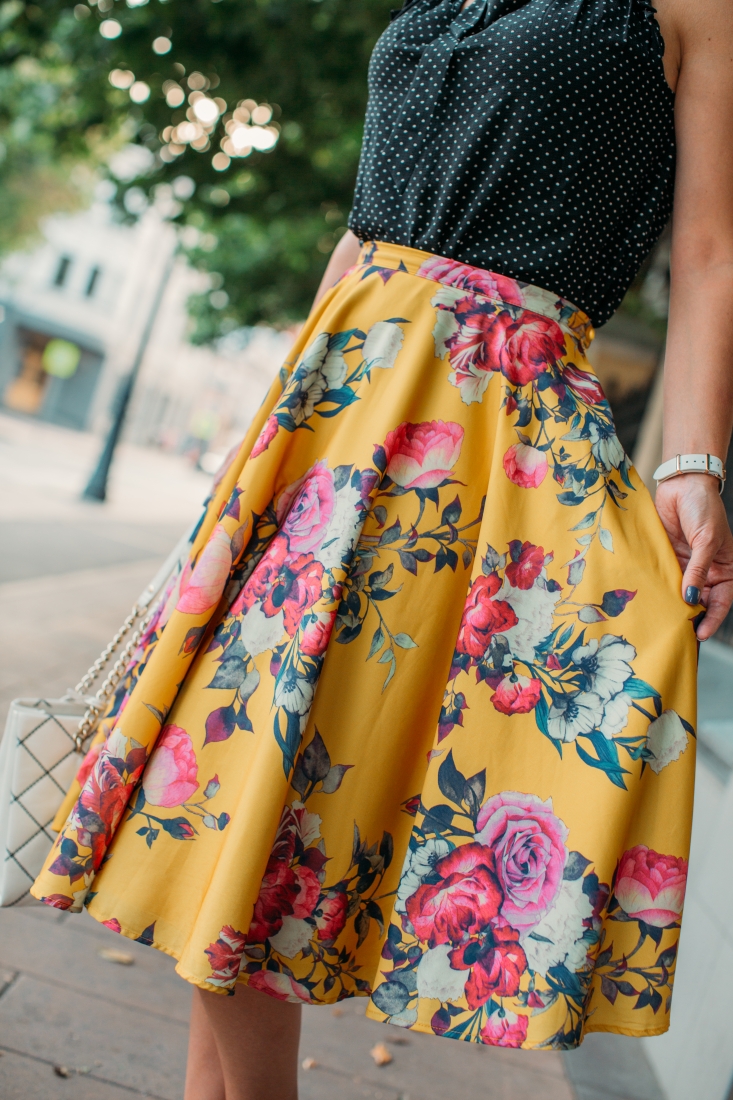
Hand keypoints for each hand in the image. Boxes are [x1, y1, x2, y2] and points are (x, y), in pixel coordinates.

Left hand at [655, 473, 732, 639]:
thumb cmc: (704, 508)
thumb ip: (698, 570)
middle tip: (675, 634)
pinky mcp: (666, 558)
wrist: (683, 484)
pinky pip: (662, 578)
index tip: (700, 635)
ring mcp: (684, 566)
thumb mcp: (706, 540)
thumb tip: (691, 598)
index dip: (712, 619)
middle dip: (688, 617)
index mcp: (724, 569)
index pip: (721, 601)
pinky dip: (657, 589)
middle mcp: (704, 571)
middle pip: (698, 602)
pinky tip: (648, 600)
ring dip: (670, 606)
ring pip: (678, 593)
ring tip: (659, 623)